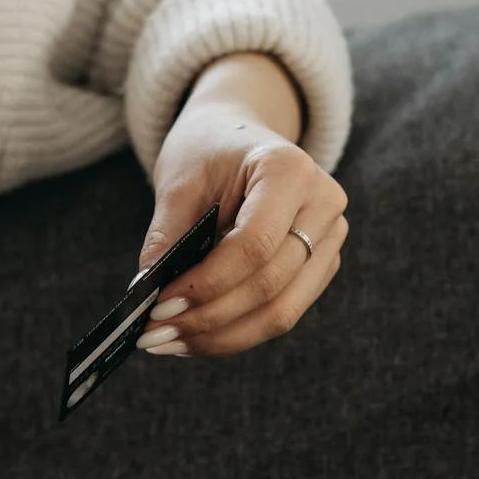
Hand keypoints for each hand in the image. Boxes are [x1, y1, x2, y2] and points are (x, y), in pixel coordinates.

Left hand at [131, 109, 348, 358]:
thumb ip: (166, 236)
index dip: (208, 283)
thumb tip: (148, 296)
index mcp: (290, 169)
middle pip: (270, 284)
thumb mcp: (179, 181)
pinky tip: (197, 337)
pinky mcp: (322, 265)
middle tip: (156, 334)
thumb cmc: (208, 151)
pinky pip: (284, 311)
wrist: (240, 135)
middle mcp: (323, 205)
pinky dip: (238, 330)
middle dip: (209, 317)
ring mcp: (330, 238)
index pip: (255, 245)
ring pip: (282, 311)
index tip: (159, 305)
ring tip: (172, 344)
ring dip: (223, 336)